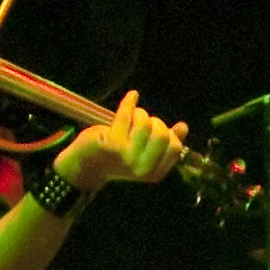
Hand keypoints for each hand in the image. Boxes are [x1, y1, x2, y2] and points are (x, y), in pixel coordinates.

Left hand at [58, 90, 185, 191]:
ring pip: (146, 123)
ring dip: (139, 114)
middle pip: (162, 134)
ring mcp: (127, 156)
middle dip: (154, 122)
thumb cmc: (116, 156)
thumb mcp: (143, 152)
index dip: (169, 133)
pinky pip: (127, 114)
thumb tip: (183, 127)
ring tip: (131, 117)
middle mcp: (142, 168)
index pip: (175, 147)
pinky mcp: (112, 143)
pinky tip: (132, 96)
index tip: (156, 128)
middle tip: (141, 122)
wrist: (85, 166)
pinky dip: (130, 102)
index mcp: (154, 174)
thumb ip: (164, 142)